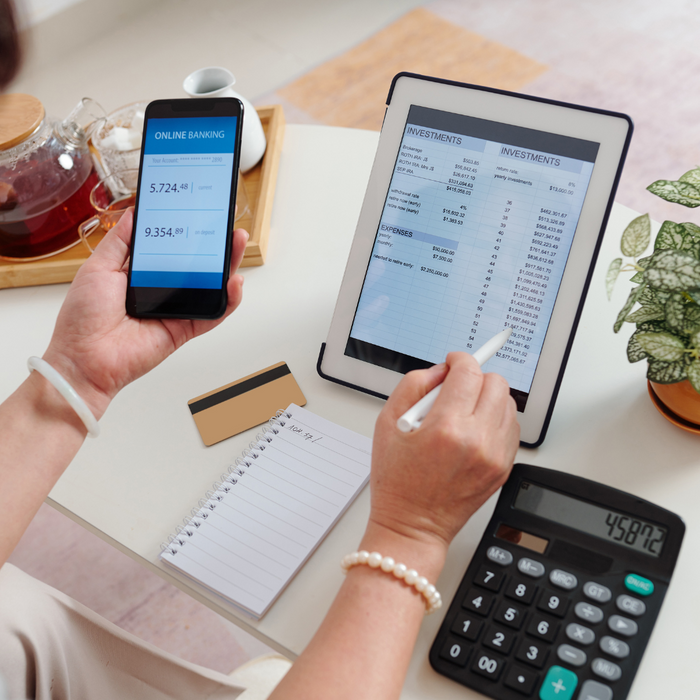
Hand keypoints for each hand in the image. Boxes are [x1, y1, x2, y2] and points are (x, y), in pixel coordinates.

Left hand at [43, 209, 247, 418]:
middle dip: (214, 245)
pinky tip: (234, 283)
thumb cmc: (83, 318)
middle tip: (225, 225)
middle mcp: (160, 290)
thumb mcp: (98, 267)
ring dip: (228, 266)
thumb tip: (134, 213)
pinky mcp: (185, 329)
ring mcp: (175, 310)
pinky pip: (212, 314)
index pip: (171, 248)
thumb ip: (120, 241)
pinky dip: (228, 300)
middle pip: (197, 264)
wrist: (84, 358)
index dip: (186, 231)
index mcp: (139, 274)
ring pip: (210, 286)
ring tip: (237, 244)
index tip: (199, 212)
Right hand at [368, 352, 519, 563]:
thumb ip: (413, 386)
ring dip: (488, 398)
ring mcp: (494, 456)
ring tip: (464, 411)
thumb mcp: (386, 424)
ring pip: (508, 404)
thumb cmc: (397, 481)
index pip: (468, 373)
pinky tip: (474, 429)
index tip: (453, 362)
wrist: (413, 526)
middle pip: (496, 384)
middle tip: (457, 388)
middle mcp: (476, 441)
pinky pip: (511, 428)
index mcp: (446, 428)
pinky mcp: (503, 468)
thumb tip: (440, 372)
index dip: (460, 360)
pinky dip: (496, 420)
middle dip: (476, 378)